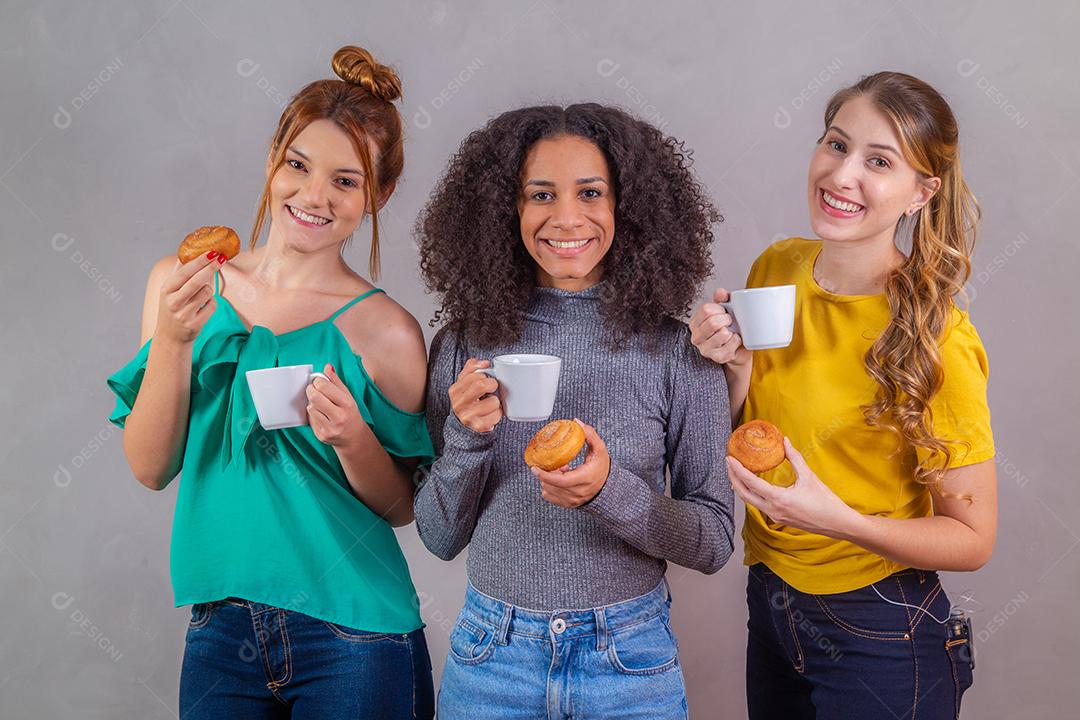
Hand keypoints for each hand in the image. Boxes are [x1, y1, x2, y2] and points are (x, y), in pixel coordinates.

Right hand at [157, 251, 226, 344]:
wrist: (170, 336)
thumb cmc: (172, 307)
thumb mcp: (170, 289)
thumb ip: (178, 271)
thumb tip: (187, 250)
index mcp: (167, 289)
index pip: (185, 271)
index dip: (200, 260)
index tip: (212, 251)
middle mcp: (173, 301)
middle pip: (198, 281)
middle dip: (211, 268)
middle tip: (221, 258)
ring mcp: (184, 314)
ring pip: (207, 293)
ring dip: (209, 290)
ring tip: (202, 293)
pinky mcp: (195, 324)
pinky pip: (212, 306)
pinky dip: (211, 303)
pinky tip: (203, 306)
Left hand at [306, 363, 367, 448]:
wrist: (354, 438)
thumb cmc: (350, 414)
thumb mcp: (348, 396)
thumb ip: (336, 381)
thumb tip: (327, 366)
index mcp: (347, 404)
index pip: (324, 387)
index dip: (317, 381)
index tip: (318, 382)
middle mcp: (339, 417)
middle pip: (314, 397)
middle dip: (310, 390)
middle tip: (313, 389)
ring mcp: (330, 428)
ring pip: (310, 408)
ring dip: (312, 403)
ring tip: (320, 404)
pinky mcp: (321, 436)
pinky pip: (310, 419)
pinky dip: (313, 415)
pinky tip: (321, 415)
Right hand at [449, 358, 502, 432]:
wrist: (464, 423)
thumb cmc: (468, 399)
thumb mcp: (464, 382)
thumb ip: (472, 368)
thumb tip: (484, 363)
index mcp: (455, 390)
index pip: (475, 376)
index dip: (485, 375)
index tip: (486, 379)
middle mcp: (459, 403)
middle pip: (481, 385)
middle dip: (492, 384)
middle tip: (492, 388)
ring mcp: (468, 416)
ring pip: (493, 401)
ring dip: (496, 401)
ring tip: (491, 402)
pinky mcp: (478, 426)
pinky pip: (496, 415)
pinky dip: (498, 413)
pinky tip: (492, 413)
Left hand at [531, 420, 610, 507]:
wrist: (607, 487)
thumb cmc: (602, 467)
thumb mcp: (599, 449)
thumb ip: (590, 434)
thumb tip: (577, 422)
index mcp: (584, 478)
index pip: (561, 480)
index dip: (545, 475)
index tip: (534, 468)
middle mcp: (578, 492)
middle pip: (552, 485)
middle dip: (546, 474)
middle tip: (552, 464)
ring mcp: (573, 500)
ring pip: (548, 491)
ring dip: (548, 480)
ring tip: (558, 471)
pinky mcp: (568, 504)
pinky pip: (549, 497)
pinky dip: (549, 488)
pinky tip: (557, 480)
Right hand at [689, 288, 751, 366]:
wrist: (738, 348)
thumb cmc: (729, 327)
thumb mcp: (725, 309)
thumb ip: (721, 298)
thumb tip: (721, 292)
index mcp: (695, 322)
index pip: (706, 310)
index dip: (719, 309)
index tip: (724, 312)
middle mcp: (696, 336)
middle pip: (713, 322)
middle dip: (727, 320)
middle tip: (731, 321)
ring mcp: (705, 349)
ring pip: (722, 334)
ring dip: (732, 331)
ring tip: (732, 332)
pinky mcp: (716, 357)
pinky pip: (730, 346)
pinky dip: (736, 341)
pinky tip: (735, 341)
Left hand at [727, 437, 858, 537]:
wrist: (837, 523)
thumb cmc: (825, 501)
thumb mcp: (809, 477)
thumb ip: (795, 458)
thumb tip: (785, 441)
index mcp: (779, 499)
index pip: (751, 483)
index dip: (737, 470)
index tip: (729, 458)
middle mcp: (773, 510)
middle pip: (744, 494)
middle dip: (733, 478)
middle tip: (729, 463)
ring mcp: (774, 517)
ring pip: (750, 501)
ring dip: (741, 486)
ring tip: (737, 471)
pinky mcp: (778, 519)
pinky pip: (759, 505)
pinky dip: (752, 493)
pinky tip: (753, 484)